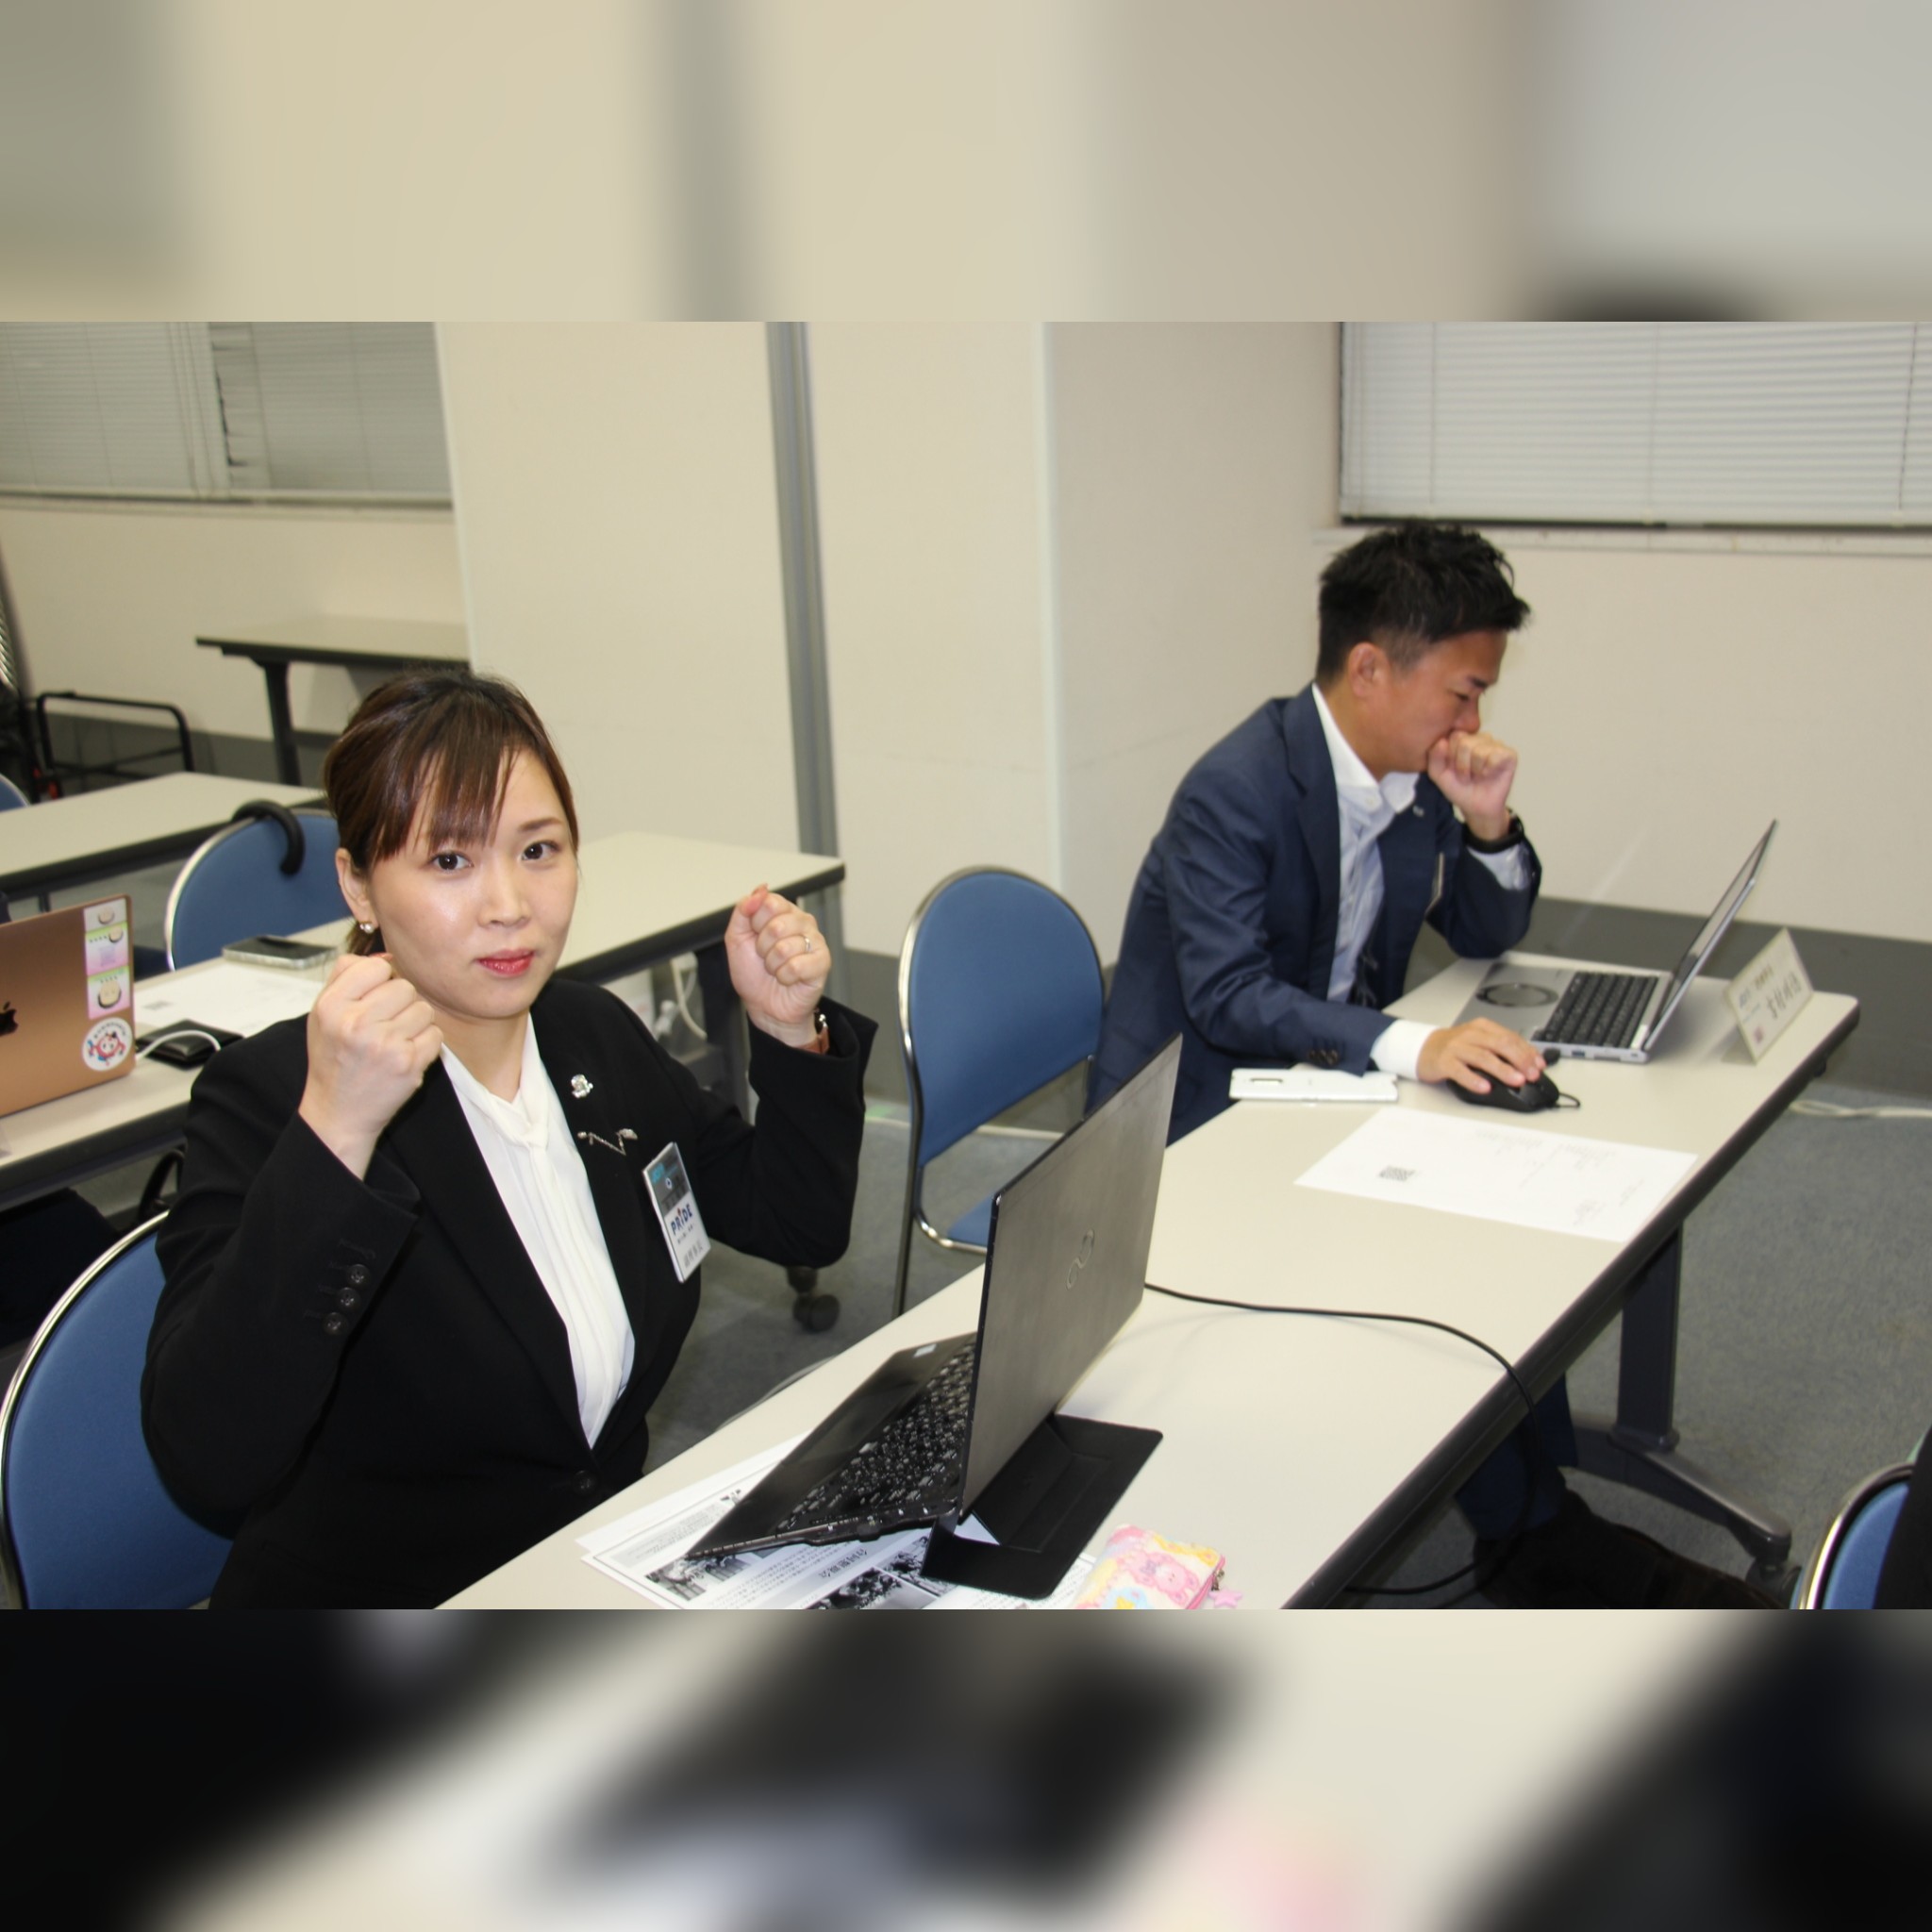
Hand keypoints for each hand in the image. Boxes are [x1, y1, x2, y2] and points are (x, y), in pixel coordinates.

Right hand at [298, 953, 443, 1176]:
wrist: (338, 1112)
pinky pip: (436, 1035)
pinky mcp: (407, 1063)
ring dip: (415, 1024)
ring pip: (424, 1009)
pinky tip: (406, 1055)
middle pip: (405, 986)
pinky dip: (426, 1044)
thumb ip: (347, 976)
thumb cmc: (334, 1058)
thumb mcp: (323, 1012)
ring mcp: (383, 1044)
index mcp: (331, 1005)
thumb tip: (387, 954)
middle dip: (401, 1004)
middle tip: (385, 1025)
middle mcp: (355, 1022)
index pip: (376, 966)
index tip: (375, 998)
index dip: (382, 980)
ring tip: (394, 1041)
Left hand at [726, 885, 830, 1048]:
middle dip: (762, 948)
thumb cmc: (754, 974)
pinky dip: (784, 977)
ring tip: (777, 969)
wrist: (764, 1006)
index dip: (755, 924)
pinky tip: (788, 979)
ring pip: (785, 947)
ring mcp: (815, 941)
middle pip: (776, 924)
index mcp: (783, 912)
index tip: (755, 937)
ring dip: (772, 965)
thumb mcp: (736, 939)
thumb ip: (743, 911)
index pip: (769, 902)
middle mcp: (802, 922)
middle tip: (766, 957)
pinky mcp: (822, 962)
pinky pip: (797, 965)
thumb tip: (759, 890)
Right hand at [1417, 1019, 1545, 1095]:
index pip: (1510, 1037)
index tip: (1539, 1065)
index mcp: (1482, 1028)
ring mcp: (1456, 1048)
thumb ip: (1501, 1050)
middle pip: (1500, 1044)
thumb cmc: (1454, 1047)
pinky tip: (1485, 1087)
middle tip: (1531, 1074)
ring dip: (1503, 1069)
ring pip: (1483, 1057)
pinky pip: (1461, 1071)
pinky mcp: (1444, 1062)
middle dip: (1520, 1060)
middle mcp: (1470, 1035)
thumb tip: (1529, 1063)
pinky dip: (1474, 1079)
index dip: (1528, 1052)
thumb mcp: (1479, 1042)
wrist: (1423, 1048)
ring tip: (1516, 1080)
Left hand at [1427, 730, 1517, 840]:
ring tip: (1476, 776)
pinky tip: (1488, 775)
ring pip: (1479, 751)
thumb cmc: (1459, 788)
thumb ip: (1434, 757)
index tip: (1453, 769)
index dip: (1450, 757)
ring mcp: (1496, 745)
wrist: (1475, 807)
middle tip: (1466, 776)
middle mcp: (1480, 738)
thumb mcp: (1438, 774)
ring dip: (1474, 770)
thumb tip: (1442, 741)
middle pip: (1465, 743)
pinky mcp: (1509, 755)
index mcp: (1464, 738)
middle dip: (1461, 765)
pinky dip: (1487, 770)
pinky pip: (1495, 757)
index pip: (1454, 736)